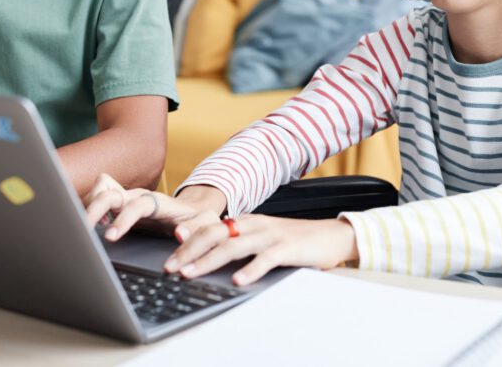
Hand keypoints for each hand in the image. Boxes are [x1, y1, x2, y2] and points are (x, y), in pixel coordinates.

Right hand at [83, 173, 222, 241]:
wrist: (192, 211)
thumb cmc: (197, 220)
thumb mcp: (204, 224)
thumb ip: (196, 229)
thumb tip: (180, 234)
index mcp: (158, 202)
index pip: (137, 205)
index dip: (123, 219)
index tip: (111, 236)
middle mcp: (139, 196)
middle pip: (109, 191)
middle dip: (93, 209)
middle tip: (83, 231)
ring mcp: (127, 198)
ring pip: (100, 191)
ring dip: (89, 206)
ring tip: (89, 228)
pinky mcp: (120, 204)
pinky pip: (98, 197)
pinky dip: (90, 208)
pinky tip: (95, 226)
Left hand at [163, 214, 358, 285]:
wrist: (331, 235)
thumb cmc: (294, 240)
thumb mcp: (262, 237)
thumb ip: (239, 242)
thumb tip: (209, 254)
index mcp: (246, 221)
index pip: (210, 228)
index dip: (188, 240)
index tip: (170, 254)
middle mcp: (254, 225)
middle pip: (215, 234)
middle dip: (190, 251)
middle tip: (171, 267)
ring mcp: (270, 235)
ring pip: (233, 246)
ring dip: (209, 260)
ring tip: (191, 273)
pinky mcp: (287, 248)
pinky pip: (265, 259)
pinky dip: (250, 269)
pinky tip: (238, 281)